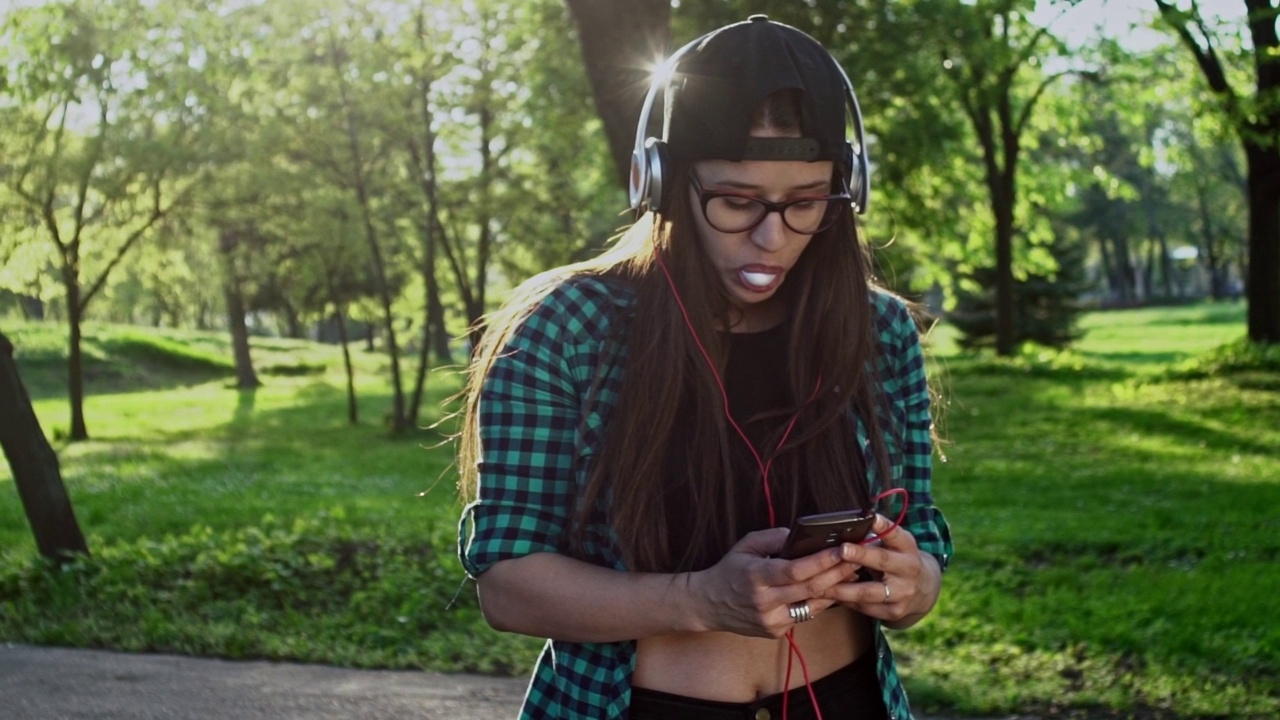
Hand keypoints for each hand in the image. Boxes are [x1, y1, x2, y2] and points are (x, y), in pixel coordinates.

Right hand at [687, 527, 859, 638]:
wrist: (708, 605)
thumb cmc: (729, 570)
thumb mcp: (745, 545)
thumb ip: (773, 538)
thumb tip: (801, 535)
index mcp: (756, 577)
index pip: (795, 570)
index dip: (821, 561)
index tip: (841, 549)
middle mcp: (765, 602)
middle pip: (810, 588)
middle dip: (838, 573)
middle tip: (858, 559)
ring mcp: (771, 621)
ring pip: (813, 606)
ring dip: (836, 589)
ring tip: (853, 573)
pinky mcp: (776, 632)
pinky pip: (805, 615)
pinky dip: (819, 601)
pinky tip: (831, 589)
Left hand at [821, 514, 941, 628]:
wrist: (923, 589)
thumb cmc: (898, 559)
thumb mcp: (895, 544)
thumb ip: (876, 537)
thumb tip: (844, 527)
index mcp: (907, 547)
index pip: (895, 534)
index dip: (884, 526)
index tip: (871, 517)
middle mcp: (908, 569)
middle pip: (882, 561)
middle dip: (861, 555)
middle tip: (842, 550)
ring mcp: (903, 592)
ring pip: (868, 591)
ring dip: (843, 588)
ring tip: (821, 584)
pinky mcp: (894, 611)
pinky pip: (865, 607)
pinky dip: (846, 601)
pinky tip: (829, 597)